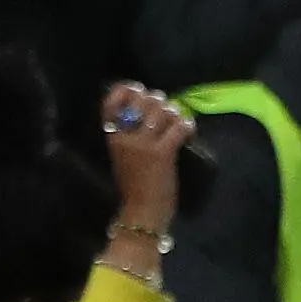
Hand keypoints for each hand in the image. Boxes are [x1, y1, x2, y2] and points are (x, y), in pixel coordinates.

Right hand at [98, 84, 193, 231]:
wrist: (141, 213)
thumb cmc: (134, 186)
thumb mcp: (123, 156)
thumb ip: (130, 134)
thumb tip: (152, 108)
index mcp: (111, 137)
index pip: (111, 101)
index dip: (127, 88)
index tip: (139, 90)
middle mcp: (124, 137)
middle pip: (145, 100)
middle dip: (161, 101)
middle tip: (167, 113)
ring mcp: (143, 144)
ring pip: (164, 110)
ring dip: (176, 113)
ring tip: (178, 124)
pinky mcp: (162, 153)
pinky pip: (179, 126)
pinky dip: (188, 125)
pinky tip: (189, 133)